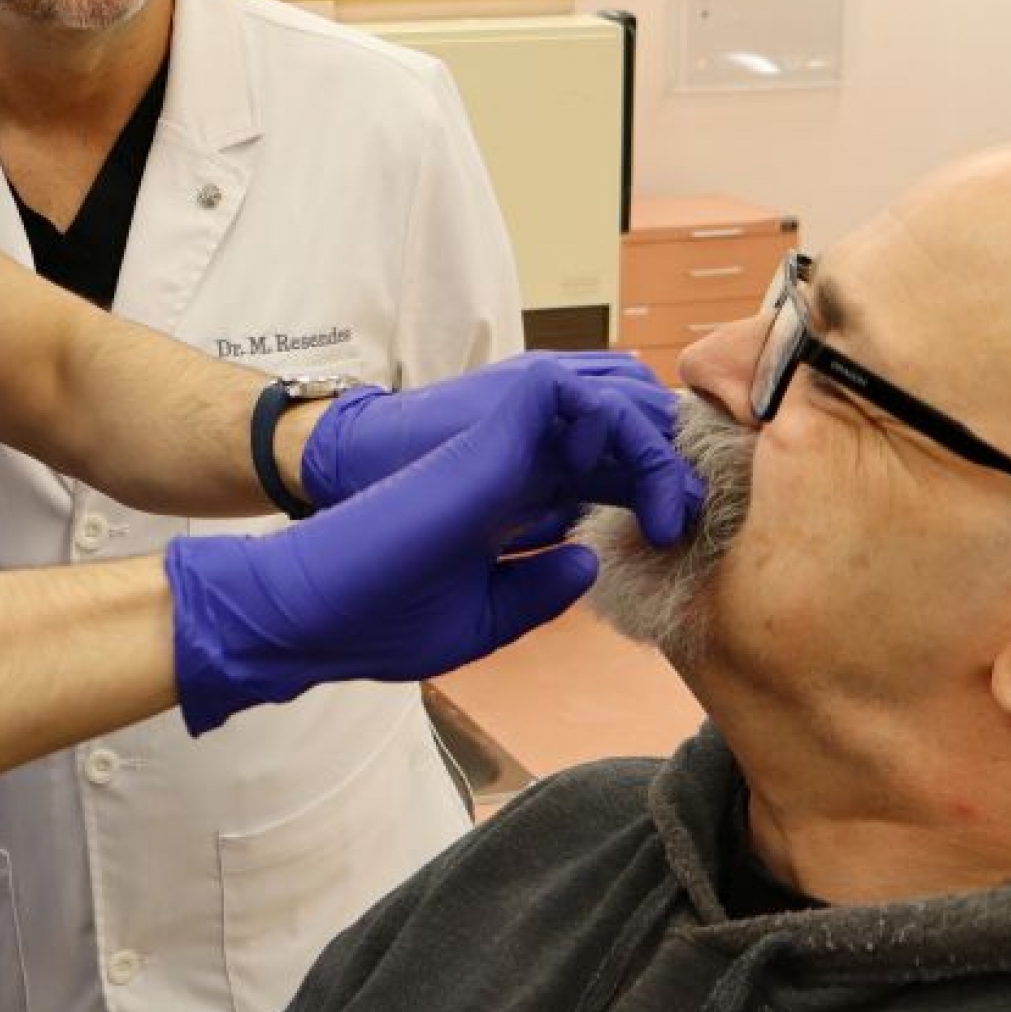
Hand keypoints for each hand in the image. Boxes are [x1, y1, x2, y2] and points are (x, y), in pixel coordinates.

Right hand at [168, 358, 702, 732]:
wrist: (320, 600)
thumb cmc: (381, 614)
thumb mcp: (483, 614)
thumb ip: (538, 588)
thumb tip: (590, 559)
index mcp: (510, 501)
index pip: (598, 479)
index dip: (645, 499)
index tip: (671, 548)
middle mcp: (517, 460)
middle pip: (619, 438)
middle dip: (667, 469)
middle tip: (689, 523)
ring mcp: (512, 434)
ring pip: (616, 407)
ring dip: (660, 449)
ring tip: (677, 512)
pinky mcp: (505, 416)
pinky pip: (594, 397)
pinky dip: (633, 430)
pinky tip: (653, 489)